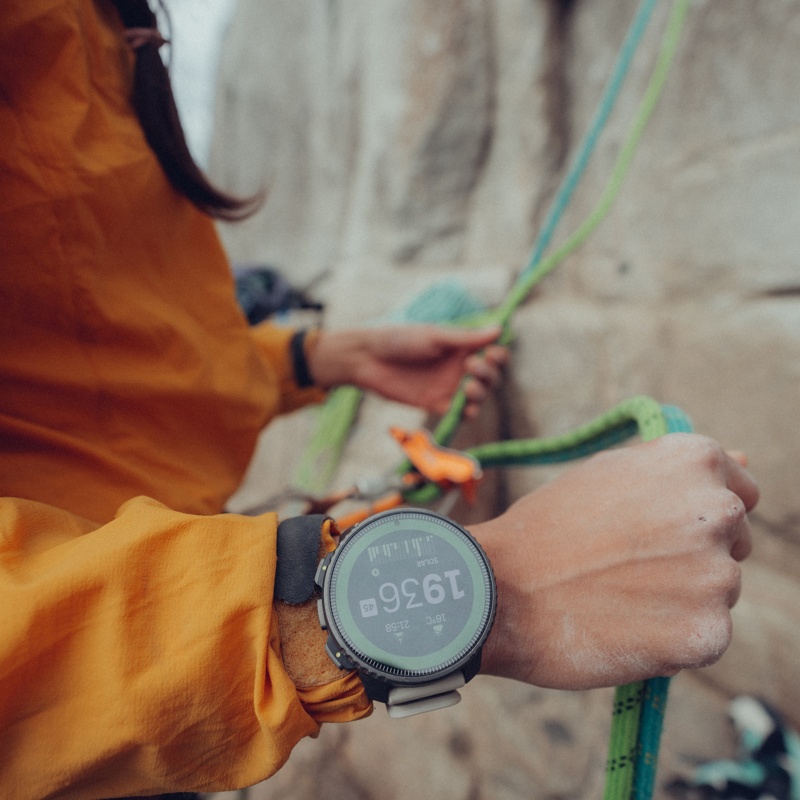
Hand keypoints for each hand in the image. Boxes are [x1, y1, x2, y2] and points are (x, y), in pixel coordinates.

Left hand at [308, 324, 507, 418]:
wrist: (368, 359)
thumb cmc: (399, 340)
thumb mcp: (435, 336)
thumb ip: (466, 338)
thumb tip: (499, 329)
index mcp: (460, 347)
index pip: (491, 353)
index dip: (497, 356)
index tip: (492, 354)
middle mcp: (458, 367)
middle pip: (489, 376)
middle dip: (488, 374)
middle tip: (471, 367)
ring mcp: (449, 386)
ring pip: (479, 395)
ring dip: (481, 393)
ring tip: (467, 386)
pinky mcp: (436, 404)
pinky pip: (460, 413)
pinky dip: (469, 412)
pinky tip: (468, 409)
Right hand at [471, 434, 758, 689]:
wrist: (500, 589)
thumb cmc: (547, 528)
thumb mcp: (608, 472)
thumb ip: (677, 469)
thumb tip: (746, 463)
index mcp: (692, 461)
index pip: (740, 493)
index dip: (697, 514)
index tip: (662, 531)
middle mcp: (715, 510)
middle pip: (732, 543)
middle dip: (693, 555)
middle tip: (628, 566)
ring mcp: (715, 574)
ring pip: (718, 592)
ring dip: (682, 599)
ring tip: (619, 596)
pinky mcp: (708, 633)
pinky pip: (705, 637)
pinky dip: (673, 640)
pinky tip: (625, 627)